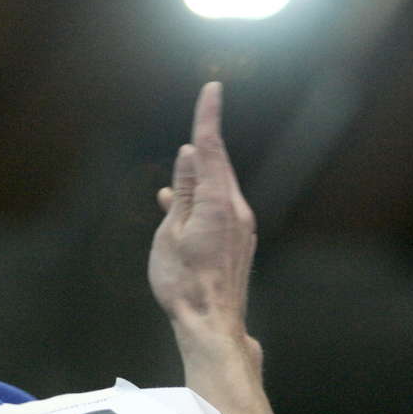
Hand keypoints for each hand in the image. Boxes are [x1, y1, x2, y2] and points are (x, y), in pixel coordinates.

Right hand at [146, 82, 255, 339]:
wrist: (211, 323)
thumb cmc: (184, 282)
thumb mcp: (172, 232)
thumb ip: (184, 192)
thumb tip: (190, 157)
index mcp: (218, 202)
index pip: (211, 149)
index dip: (208, 117)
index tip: (212, 89)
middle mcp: (236, 210)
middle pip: (217, 169)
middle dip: (201, 153)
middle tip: (194, 132)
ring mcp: (241, 228)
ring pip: (217, 192)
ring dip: (196, 185)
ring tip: (171, 188)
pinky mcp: (238, 244)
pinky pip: (219, 212)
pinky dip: (201, 205)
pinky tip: (181, 212)